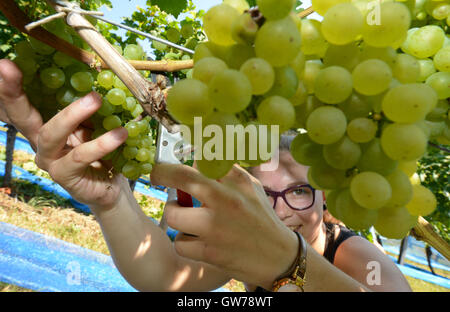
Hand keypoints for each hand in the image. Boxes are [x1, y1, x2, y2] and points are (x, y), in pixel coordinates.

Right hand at [0, 59, 128, 209]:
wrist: (111, 185)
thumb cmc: (101, 151)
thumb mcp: (94, 124)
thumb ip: (89, 107)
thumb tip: (100, 78)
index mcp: (43, 124)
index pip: (21, 103)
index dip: (8, 86)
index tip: (3, 63)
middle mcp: (39, 141)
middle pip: (20, 116)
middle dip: (12, 92)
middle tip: (7, 68)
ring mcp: (49, 160)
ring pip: (51, 134)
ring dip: (74, 114)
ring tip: (97, 98)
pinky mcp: (63, 175)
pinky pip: (80, 156)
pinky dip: (101, 143)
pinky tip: (120, 134)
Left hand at [151, 163, 298, 288]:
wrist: (279, 256)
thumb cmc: (262, 219)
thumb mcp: (252, 188)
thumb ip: (228, 173)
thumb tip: (199, 159)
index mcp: (238, 181)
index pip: (203, 157)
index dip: (184, 156)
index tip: (173, 160)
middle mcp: (226, 199)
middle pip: (181, 176)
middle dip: (161, 173)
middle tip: (156, 176)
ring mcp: (216, 227)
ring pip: (173, 214)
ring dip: (175, 215)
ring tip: (185, 217)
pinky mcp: (210, 252)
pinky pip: (179, 242)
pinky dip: (184, 241)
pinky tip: (196, 240)